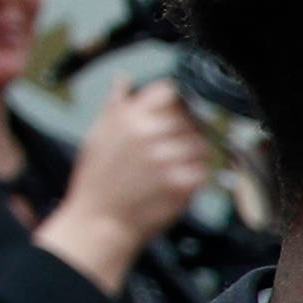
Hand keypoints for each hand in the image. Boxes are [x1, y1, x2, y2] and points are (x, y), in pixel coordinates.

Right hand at [34, 76, 210, 293]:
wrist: (100, 223)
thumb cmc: (97, 181)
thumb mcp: (98, 136)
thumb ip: (116, 105)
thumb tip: (124, 80)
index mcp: (128, 118)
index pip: (169, 91)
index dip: (174, 101)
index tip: (173, 111)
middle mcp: (149, 135)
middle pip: (190, 117)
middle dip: (186, 129)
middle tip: (173, 146)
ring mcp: (168, 159)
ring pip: (202, 142)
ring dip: (193, 153)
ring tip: (174, 166)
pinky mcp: (182, 183)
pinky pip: (205, 169)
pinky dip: (196, 175)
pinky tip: (177, 181)